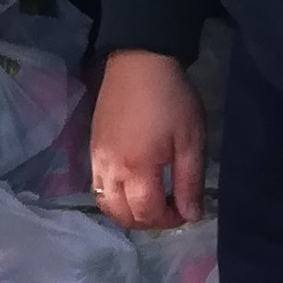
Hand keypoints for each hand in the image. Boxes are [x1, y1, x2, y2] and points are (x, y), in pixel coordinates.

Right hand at [92, 47, 205, 230]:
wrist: (139, 61)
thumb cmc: (171, 99)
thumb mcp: (190, 140)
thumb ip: (189, 182)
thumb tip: (191, 215)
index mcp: (137, 168)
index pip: (148, 213)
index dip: (169, 220)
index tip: (186, 210)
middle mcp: (111, 169)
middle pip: (122, 215)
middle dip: (147, 221)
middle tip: (169, 209)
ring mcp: (97, 159)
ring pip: (106, 203)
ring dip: (128, 212)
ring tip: (150, 200)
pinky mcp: (92, 148)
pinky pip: (98, 186)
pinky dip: (115, 196)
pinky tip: (133, 184)